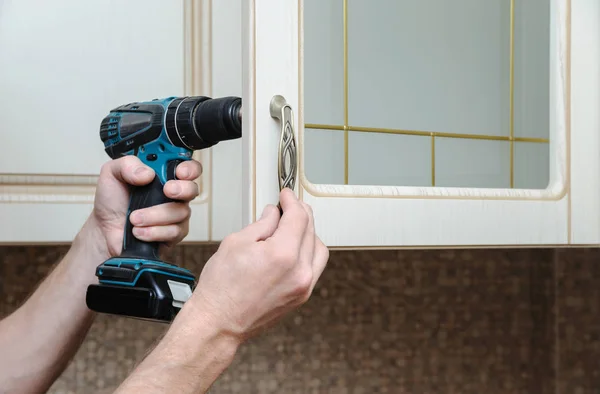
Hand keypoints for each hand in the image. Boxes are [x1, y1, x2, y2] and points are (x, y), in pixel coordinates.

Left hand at [88, 155, 201, 257]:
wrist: (104, 229)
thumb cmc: (112, 201)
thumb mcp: (112, 173)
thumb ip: (127, 165)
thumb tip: (148, 173)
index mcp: (163, 175)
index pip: (188, 166)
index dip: (189, 168)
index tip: (179, 171)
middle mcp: (173, 193)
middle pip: (193, 189)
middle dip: (182, 189)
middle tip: (166, 190)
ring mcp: (174, 214)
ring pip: (180, 212)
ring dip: (154, 216)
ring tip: (134, 218)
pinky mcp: (172, 234)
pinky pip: (174, 231)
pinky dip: (154, 231)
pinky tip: (139, 231)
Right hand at [188, 188, 328, 341]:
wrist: (219, 323)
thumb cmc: (221, 288)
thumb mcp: (236, 242)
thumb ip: (262, 224)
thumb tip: (275, 213)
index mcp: (282, 254)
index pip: (298, 217)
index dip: (292, 201)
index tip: (285, 195)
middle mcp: (299, 271)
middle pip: (310, 230)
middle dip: (300, 214)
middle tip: (287, 206)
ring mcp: (304, 286)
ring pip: (318, 248)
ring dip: (308, 233)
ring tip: (291, 227)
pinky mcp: (302, 296)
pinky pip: (315, 267)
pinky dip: (308, 252)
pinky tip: (293, 247)